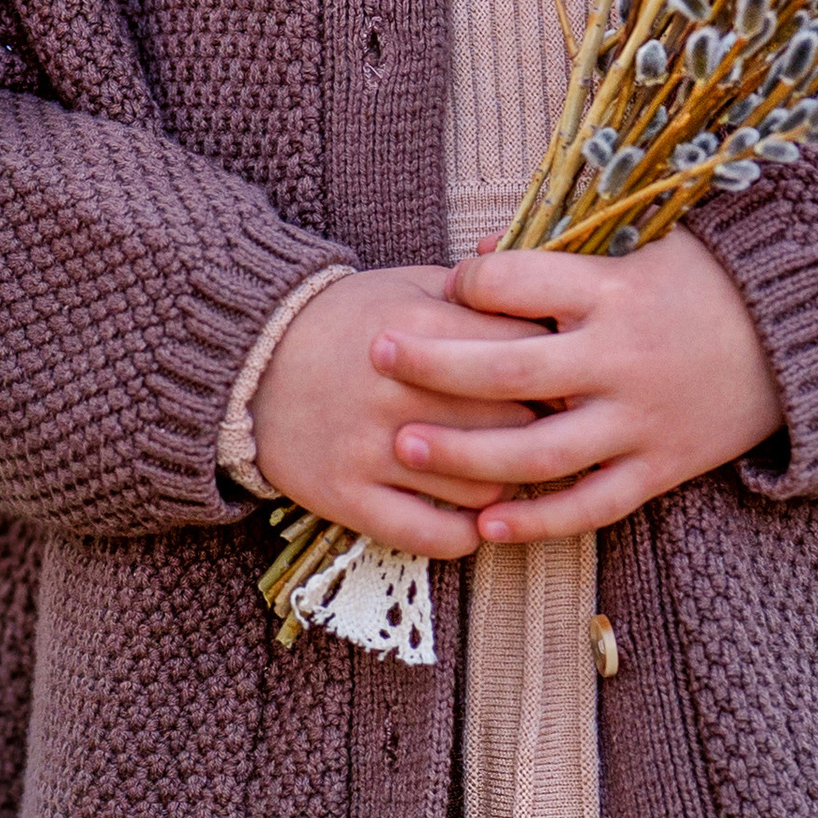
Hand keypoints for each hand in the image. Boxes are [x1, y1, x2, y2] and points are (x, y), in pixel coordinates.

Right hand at [249, 263, 551, 557]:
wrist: (250, 363)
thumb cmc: (348, 320)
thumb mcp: (408, 284)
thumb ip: (480, 292)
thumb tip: (553, 299)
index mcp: (419, 327)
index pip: (523, 353)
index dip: (556, 367)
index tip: (567, 377)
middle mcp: (398, 390)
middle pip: (512, 422)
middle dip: (540, 426)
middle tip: (552, 429)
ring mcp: (372, 449)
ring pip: (483, 486)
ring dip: (508, 483)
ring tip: (512, 470)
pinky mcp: (349, 498)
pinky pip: (432, 534)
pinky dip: (466, 533)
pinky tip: (474, 515)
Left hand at [370, 230, 784, 544]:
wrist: (800, 338)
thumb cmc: (707, 283)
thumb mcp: (644, 248)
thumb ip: (559, 260)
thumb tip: (473, 262)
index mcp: (615, 290)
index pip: (520, 284)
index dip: (471, 283)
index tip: (442, 286)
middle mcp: (622, 358)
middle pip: (510, 370)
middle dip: (435, 365)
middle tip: (376, 355)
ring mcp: (641, 419)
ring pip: (539, 450)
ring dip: (465, 453)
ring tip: (403, 446)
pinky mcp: (661, 466)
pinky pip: (592, 504)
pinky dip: (538, 519)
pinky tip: (484, 525)